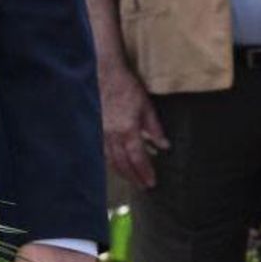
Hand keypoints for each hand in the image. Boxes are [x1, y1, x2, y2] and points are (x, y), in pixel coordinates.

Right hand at [99, 65, 168, 187]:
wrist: (104, 75)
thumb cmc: (126, 88)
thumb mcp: (146, 107)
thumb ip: (154, 128)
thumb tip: (164, 146)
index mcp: (127, 131)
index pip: (137, 158)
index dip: (145, 172)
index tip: (152, 183)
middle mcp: (112, 135)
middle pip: (123, 163)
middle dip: (133, 176)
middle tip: (143, 186)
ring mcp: (102, 132)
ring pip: (110, 159)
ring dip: (121, 171)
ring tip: (131, 178)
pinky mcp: (96, 128)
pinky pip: (103, 150)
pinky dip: (111, 160)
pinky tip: (115, 163)